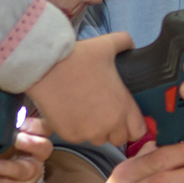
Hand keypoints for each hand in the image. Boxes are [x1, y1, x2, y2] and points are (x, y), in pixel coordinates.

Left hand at [0, 117, 51, 182]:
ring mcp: (28, 176)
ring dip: (6, 167)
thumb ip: (4, 129)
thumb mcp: (4, 141)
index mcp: (35, 140)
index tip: (22, 123)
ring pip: (22, 170)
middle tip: (17, 140)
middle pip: (44, 148)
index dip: (36, 125)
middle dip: (32, 143)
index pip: (44, 128)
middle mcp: (36, 157)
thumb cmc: (2, 157)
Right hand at [28, 32, 144, 145]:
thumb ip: (125, 43)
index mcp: (123, 107)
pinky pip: (78, 138)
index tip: (125, 118)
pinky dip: (76, 129)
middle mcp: (109, 125)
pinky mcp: (70, 135)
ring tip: (86, 109)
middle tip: (103, 111)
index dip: (133, 125)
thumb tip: (131, 44)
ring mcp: (88, 132)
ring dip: (95, 129)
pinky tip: (71, 111)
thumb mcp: (108, 45)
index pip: (138, 131)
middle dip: (114, 128)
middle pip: (118, 138)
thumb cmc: (78, 57)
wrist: (45, 67)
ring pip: (97, 139)